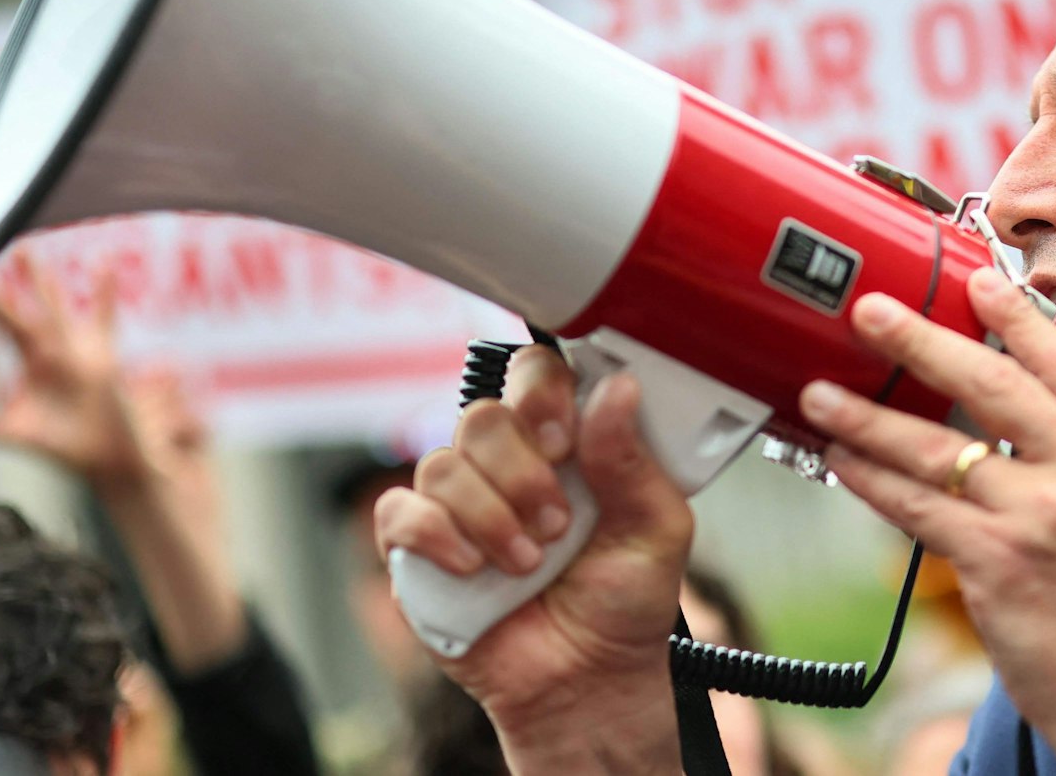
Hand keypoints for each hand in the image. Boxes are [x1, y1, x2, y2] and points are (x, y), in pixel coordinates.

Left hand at [0, 253, 148, 495]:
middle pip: (23, 309)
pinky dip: (103, 292)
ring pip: (55, 307)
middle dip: (6, 284)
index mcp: (30, 365)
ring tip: (28, 250)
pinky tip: (102, 263)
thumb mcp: (19, 435)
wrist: (102, 456)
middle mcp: (50, 351)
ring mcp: (75, 351)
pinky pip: (103, 318)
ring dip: (42, 281)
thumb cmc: (63, 445)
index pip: (0, 325)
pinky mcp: (101, 357)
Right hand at [373, 347, 689, 774]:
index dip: (541, 394)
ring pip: (442, 463)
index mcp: (565, 443)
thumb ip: (633, 461)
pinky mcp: (417, 550)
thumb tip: (618, 388)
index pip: (535, 374)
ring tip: (528, 564)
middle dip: (521, 473)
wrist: (588, 681)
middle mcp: (506, 464)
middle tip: (556, 524)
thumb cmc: (625, 602)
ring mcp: (458, 504)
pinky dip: (435, 536)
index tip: (563, 442)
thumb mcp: (657, 530)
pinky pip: (398, 511)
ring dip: (490, 516)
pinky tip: (473, 567)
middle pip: (483, 416)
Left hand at [800, 267, 1055, 775]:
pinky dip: (872, 480)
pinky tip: (842, 461)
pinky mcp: (997, 563)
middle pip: (993, 384)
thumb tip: (1019, 401)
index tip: (973, 280)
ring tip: (822, 393)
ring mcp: (1042, 516)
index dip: (1014, 316)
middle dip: (921, 340)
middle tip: (871, 312)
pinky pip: (918, 507)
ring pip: (938, 446)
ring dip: (869, 416)